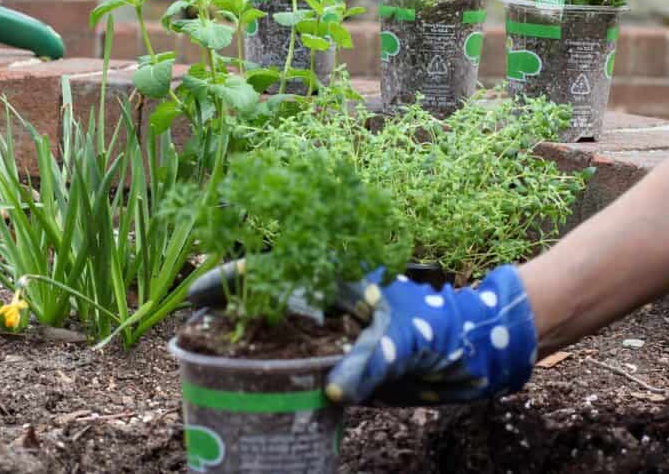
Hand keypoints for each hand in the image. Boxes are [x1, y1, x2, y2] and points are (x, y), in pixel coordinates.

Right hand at [187, 261, 538, 405]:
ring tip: (210, 368)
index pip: (273, 271)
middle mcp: (328, 308)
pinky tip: (254, 398)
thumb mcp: (403, 338)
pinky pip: (299, 373)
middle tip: (192, 336)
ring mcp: (334, 338)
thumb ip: (367, 363)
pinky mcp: (343, 368)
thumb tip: (331, 394)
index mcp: (337, 283)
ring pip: (278, 339)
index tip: (196, 296)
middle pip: (266, 304)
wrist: (476, 352)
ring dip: (246, 350)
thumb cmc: (440, 326)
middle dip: (228, 314)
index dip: (232, 280)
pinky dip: (275, 383)